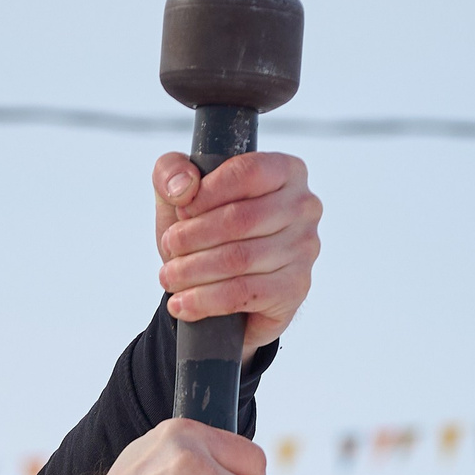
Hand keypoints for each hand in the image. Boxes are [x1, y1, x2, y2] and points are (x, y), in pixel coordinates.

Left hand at [153, 151, 321, 355]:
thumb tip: (183, 187)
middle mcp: (304, 207)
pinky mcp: (295, 289)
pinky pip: (244, 293)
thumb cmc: (207, 236)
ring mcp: (304, 250)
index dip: (206, 193)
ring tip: (169, 276)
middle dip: (192, 236)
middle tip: (170, 248)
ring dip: (192, 270)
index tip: (181, 211)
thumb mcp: (181, 197)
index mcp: (285, 171)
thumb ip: (171, 171)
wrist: (223, 296)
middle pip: (239, 218)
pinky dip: (204, 300)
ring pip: (238, 258)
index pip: (246, 172)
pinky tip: (183, 303)